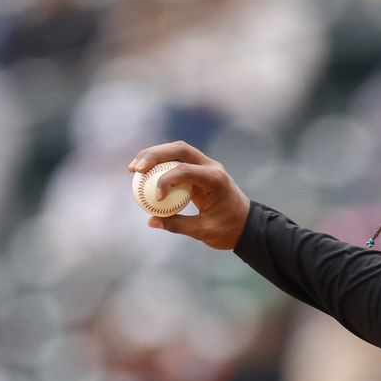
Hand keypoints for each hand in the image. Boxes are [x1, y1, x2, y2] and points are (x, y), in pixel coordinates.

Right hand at [128, 141, 250, 250]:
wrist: (247, 225)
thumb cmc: (229, 229)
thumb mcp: (205, 231)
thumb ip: (178, 225)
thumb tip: (151, 221)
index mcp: (216, 180)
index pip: (186, 170)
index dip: (166, 180)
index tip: (156, 198)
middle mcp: (211, 167)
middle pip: (180, 149)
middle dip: (154, 155)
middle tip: (134, 169)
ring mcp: (206, 166)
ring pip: (177, 150)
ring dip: (154, 155)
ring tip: (133, 169)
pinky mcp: (199, 170)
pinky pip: (177, 161)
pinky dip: (160, 164)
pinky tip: (144, 173)